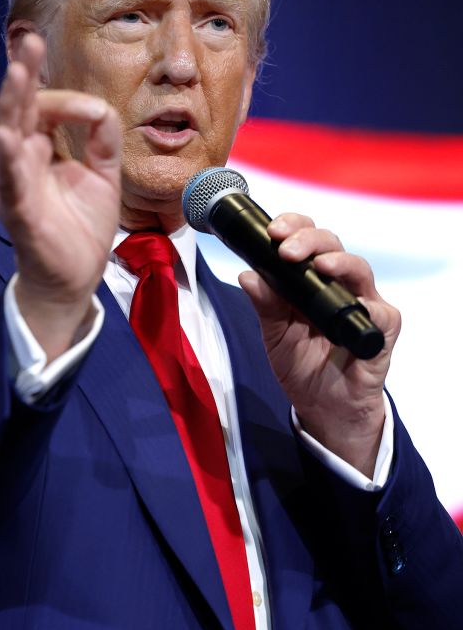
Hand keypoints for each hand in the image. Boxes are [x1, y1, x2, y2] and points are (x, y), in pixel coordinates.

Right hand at [0, 34, 121, 357]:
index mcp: (39, 150)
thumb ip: (102, 138)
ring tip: (15, 75)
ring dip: (9, 105)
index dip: (64, 99)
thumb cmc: (80, 228)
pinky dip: (8, 157)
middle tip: (27, 41)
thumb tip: (99, 109)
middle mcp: (21, 161)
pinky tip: (8, 135)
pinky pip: (11, 180)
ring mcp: (16, 184)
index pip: (42, 108)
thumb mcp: (103, 173)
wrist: (74, 279)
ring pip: (5, 137)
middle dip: (21, 75)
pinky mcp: (19, 210)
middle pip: (15, 110)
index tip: (93, 111)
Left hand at [238, 213, 398, 475]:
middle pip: (331, 244)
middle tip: (285, 248)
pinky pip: (378, 310)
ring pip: (357, 267)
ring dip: (337, 262)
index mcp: (309, 278)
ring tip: (318, 265)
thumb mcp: (272, 332)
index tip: (271, 230)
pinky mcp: (381, 327)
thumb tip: (248, 274)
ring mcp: (363, 302)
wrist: (322, 403)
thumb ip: (263, 304)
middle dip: (308, 239)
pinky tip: (351, 304)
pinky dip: (364, 305)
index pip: (305, 239)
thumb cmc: (300, 362)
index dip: (292, 227)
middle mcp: (338, 283)